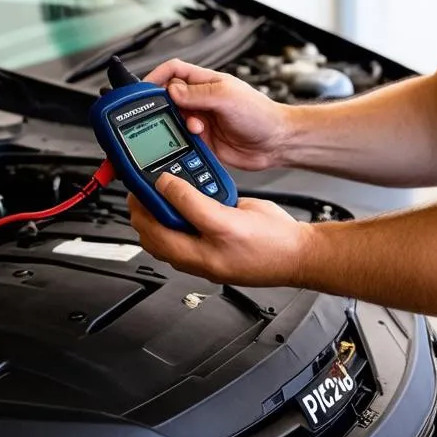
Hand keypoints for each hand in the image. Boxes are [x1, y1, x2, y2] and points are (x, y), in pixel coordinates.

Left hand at [128, 174, 311, 286]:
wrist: (300, 251)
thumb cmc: (270, 248)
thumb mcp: (225, 221)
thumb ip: (191, 204)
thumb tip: (165, 187)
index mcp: (193, 257)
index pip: (151, 232)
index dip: (139, 207)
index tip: (136, 183)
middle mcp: (198, 252)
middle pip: (158, 228)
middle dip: (151, 203)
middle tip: (148, 179)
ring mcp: (211, 242)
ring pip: (177, 221)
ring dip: (171, 200)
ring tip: (170, 180)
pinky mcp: (224, 231)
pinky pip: (199, 215)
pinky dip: (193, 198)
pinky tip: (199, 184)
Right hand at [143, 58, 290, 171]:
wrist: (276, 143)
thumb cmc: (261, 114)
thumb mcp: (227, 97)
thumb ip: (197, 94)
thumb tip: (171, 91)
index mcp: (206, 82)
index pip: (173, 71)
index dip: (156, 77)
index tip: (142, 90)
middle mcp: (201, 100)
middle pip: (168, 98)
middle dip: (164, 107)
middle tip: (167, 116)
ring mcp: (202, 120)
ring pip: (174, 121)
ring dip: (177, 127)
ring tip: (195, 130)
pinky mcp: (203, 141)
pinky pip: (182, 140)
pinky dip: (182, 143)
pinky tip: (192, 143)